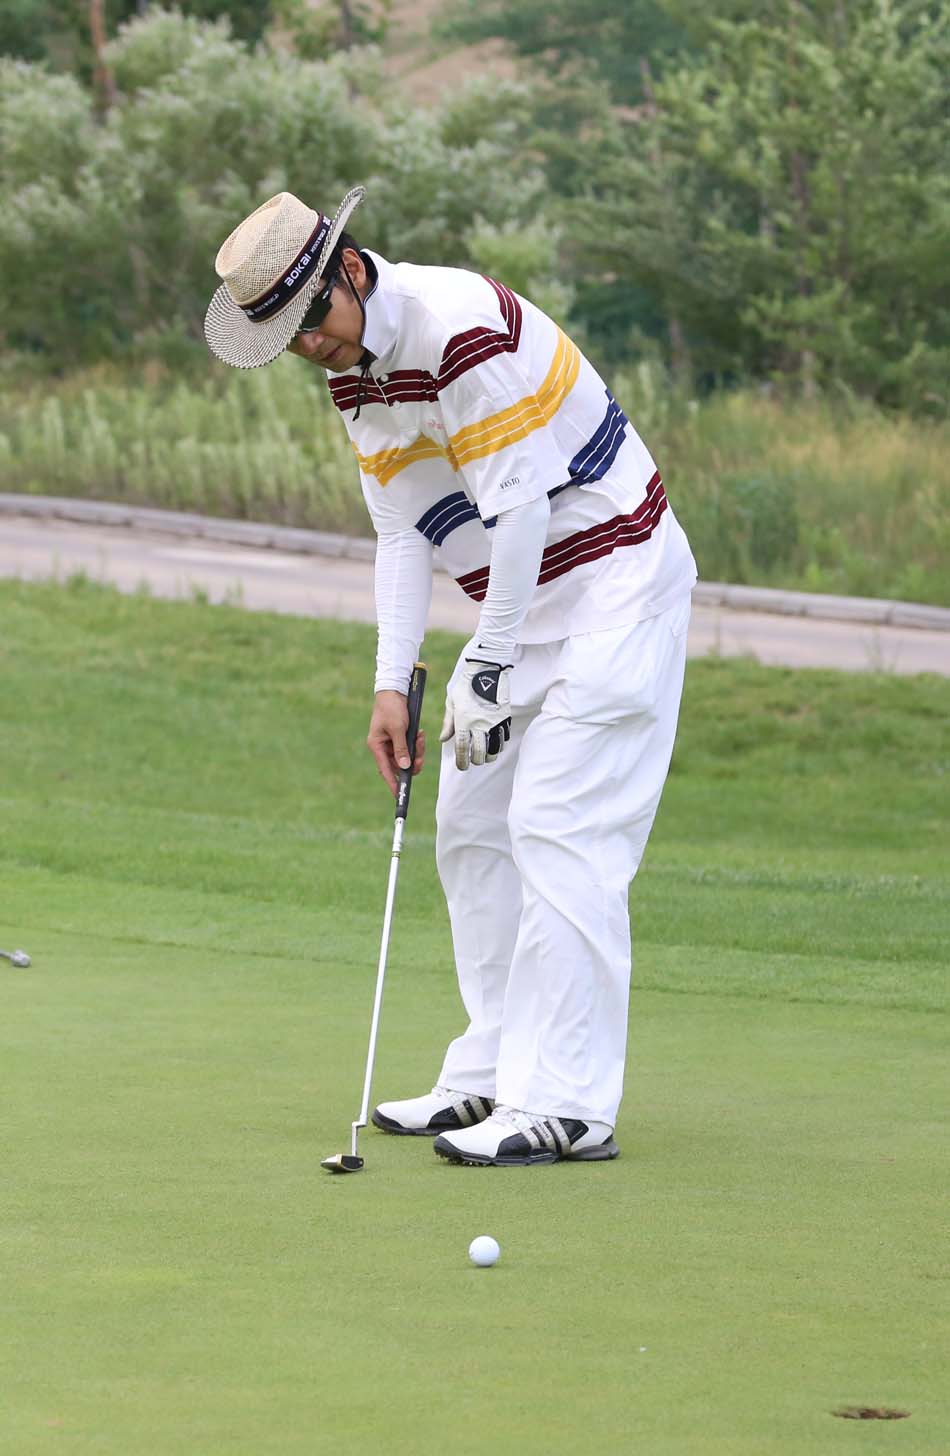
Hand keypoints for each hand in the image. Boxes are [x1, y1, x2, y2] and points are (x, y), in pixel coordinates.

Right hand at [367, 690, 425, 796]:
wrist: (395, 690)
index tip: (400, 795)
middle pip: (399, 765)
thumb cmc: (392, 708)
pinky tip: (420, 734)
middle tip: (421, 756)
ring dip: (417, 751)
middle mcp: (383, 746)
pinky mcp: (399, 737)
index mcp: (377, 746)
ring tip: (420, 738)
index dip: (393, 783)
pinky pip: (410, 747)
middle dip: (412, 761)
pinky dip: (417, 743)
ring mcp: (391, 742)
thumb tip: (404, 767)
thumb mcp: (397, 728)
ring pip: (407, 757)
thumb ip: (401, 749)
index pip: (385, 770)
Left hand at [439, 654, 512, 769]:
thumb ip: (448, 723)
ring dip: (487, 756)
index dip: (462, 761)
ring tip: (483, 754)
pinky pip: (503, 739)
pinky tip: (493, 743)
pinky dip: (498, 745)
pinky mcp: (504, 718)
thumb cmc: (465, 684)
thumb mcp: (452, 702)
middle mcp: (479, 724)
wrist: (486, 669)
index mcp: (463, 720)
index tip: (462, 766)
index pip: (462, 748)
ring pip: (493, 750)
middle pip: (479, 753)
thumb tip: (443, 739)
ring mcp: (494, 722)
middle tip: (472, 759)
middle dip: (475, 760)